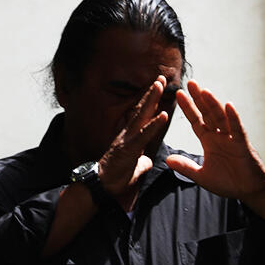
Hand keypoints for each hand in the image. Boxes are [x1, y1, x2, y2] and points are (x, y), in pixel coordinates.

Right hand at [98, 76, 169, 200]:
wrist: (100, 188)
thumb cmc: (115, 178)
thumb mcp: (134, 170)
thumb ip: (141, 163)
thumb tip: (147, 162)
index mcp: (130, 138)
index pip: (141, 116)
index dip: (150, 103)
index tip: (158, 88)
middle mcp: (128, 134)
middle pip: (141, 110)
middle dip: (151, 93)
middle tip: (161, 77)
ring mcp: (127, 140)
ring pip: (141, 116)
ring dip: (151, 100)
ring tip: (160, 85)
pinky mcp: (129, 149)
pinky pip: (143, 135)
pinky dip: (154, 125)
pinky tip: (163, 115)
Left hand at [166, 80, 264, 225]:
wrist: (248, 191)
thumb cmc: (228, 182)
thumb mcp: (202, 176)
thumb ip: (186, 167)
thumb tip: (167, 159)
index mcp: (209, 141)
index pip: (196, 121)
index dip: (188, 108)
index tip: (178, 94)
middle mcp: (220, 135)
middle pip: (208, 113)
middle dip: (199, 98)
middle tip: (190, 82)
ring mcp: (232, 138)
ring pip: (221, 118)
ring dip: (213, 104)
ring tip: (204, 91)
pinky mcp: (243, 144)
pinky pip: (238, 128)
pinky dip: (233, 117)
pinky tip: (228, 105)